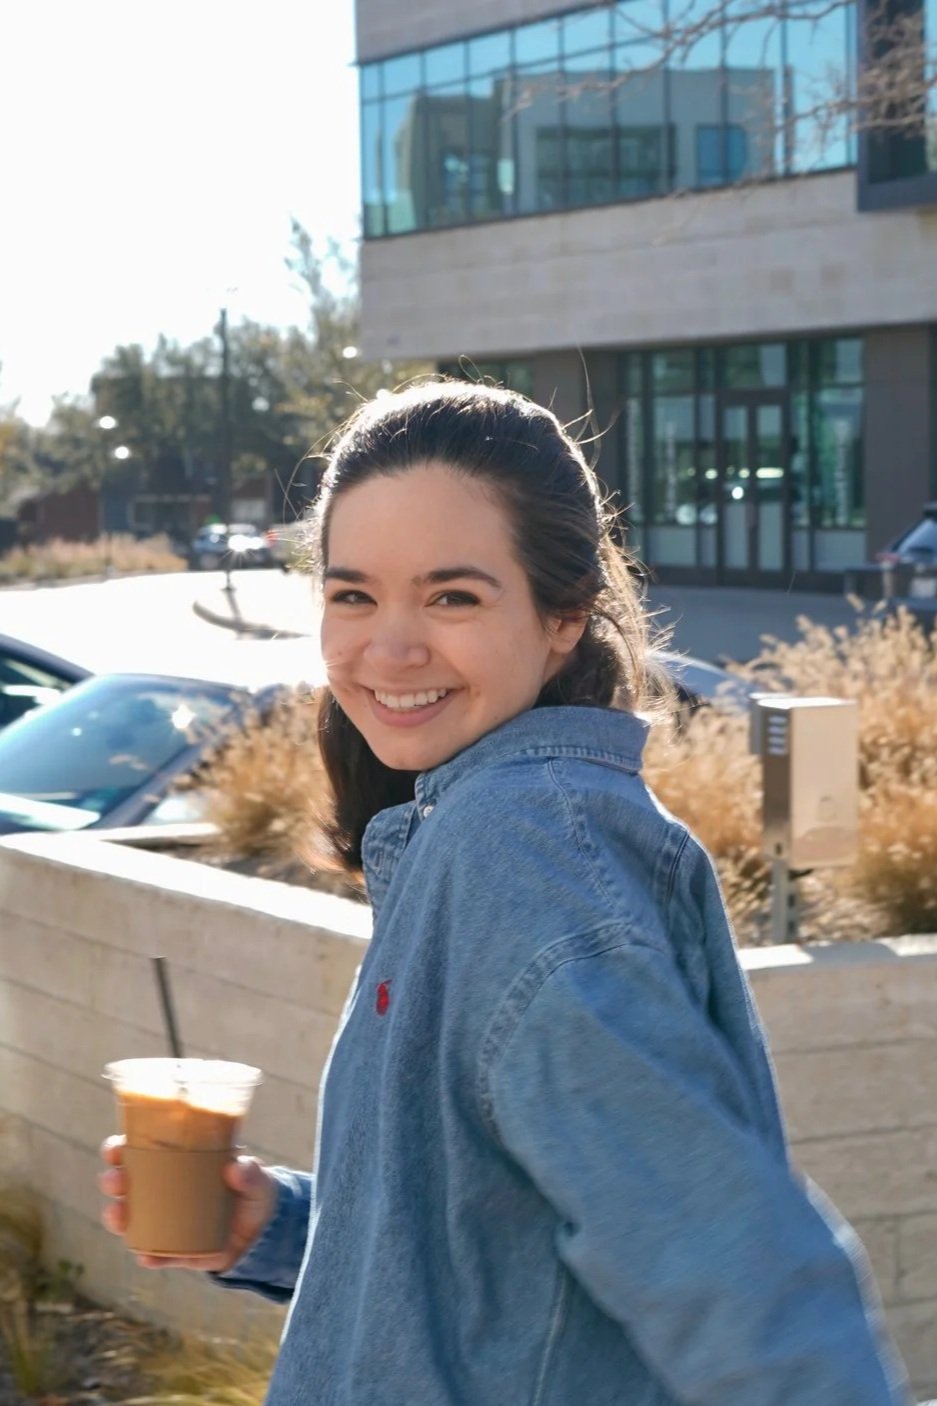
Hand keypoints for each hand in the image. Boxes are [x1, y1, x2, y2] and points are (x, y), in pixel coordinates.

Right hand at [98, 1135, 278, 1271]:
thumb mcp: (255, 1177)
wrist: (263, 1232)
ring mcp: (165, 1222)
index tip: (115, 1149)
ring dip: (117, 1217)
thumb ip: (249, 1172)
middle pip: (125, 1184)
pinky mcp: (175, 1250)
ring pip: (130, 1219)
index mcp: (176, 1163)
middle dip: (113, 1180)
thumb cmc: (253, 1191)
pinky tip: (146, 1255)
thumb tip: (235, 1168)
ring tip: (118, 1215)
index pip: (139, 1151)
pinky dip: (148, 1255)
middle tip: (116, 1181)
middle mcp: (162, 1191)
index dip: (119, 1149)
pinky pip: (155, 1254)